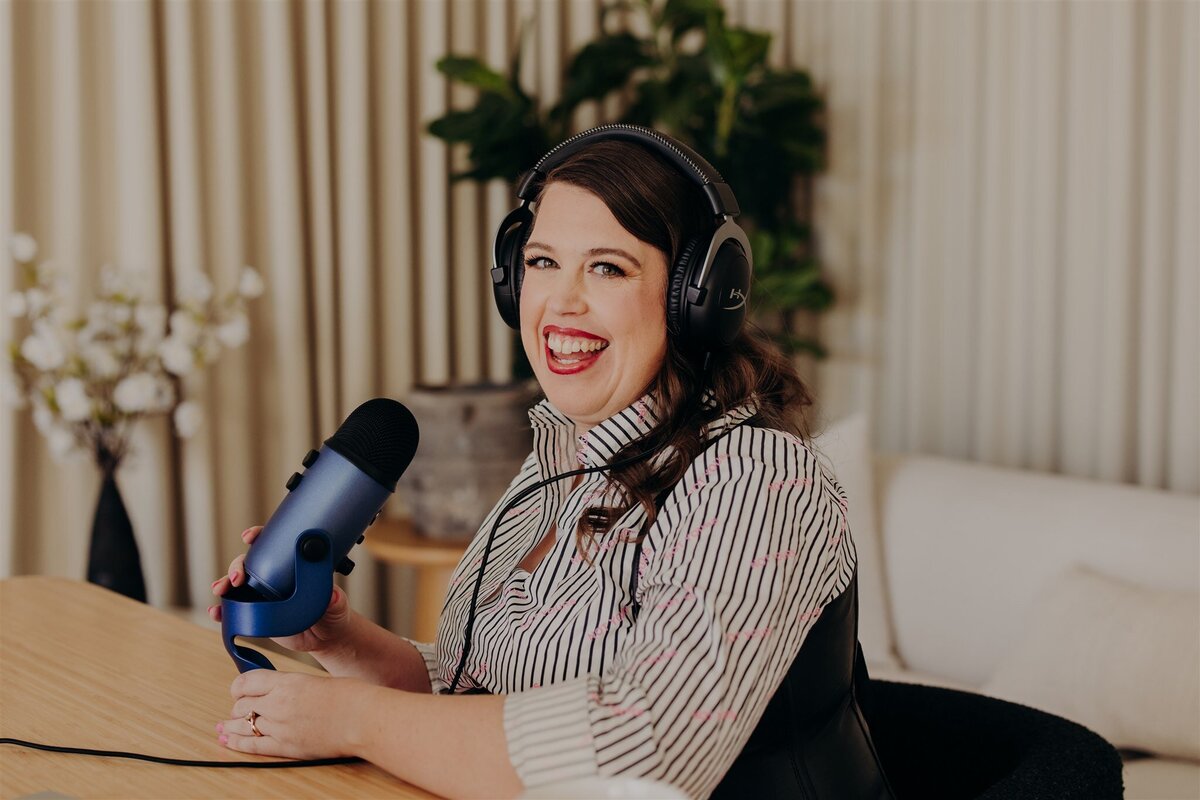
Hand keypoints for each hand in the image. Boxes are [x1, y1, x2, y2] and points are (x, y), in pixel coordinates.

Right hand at [208, 526, 354, 654]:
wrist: (325, 637)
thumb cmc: (333, 612)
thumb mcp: (337, 603)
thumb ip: (336, 599)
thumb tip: (333, 595)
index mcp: (291, 566)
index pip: (272, 545)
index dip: (259, 537)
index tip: (249, 537)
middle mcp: (273, 577)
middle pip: (248, 563)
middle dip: (237, 566)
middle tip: (238, 577)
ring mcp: (261, 595)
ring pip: (236, 585)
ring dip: (224, 584)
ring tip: (220, 590)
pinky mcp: (255, 614)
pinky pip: (234, 610)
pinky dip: (222, 611)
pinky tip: (216, 612)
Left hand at [218, 670, 372, 758]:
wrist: (364, 718)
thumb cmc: (351, 696)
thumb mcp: (318, 681)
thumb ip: (296, 686)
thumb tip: (283, 692)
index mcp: (288, 682)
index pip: (248, 682)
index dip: (238, 687)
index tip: (237, 690)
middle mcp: (279, 703)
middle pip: (243, 704)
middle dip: (238, 707)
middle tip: (237, 710)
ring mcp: (281, 727)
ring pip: (244, 725)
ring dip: (233, 725)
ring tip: (224, 726)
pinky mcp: (287, 747)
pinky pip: (253, 746)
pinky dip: (237, 743)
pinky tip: (228, 740)